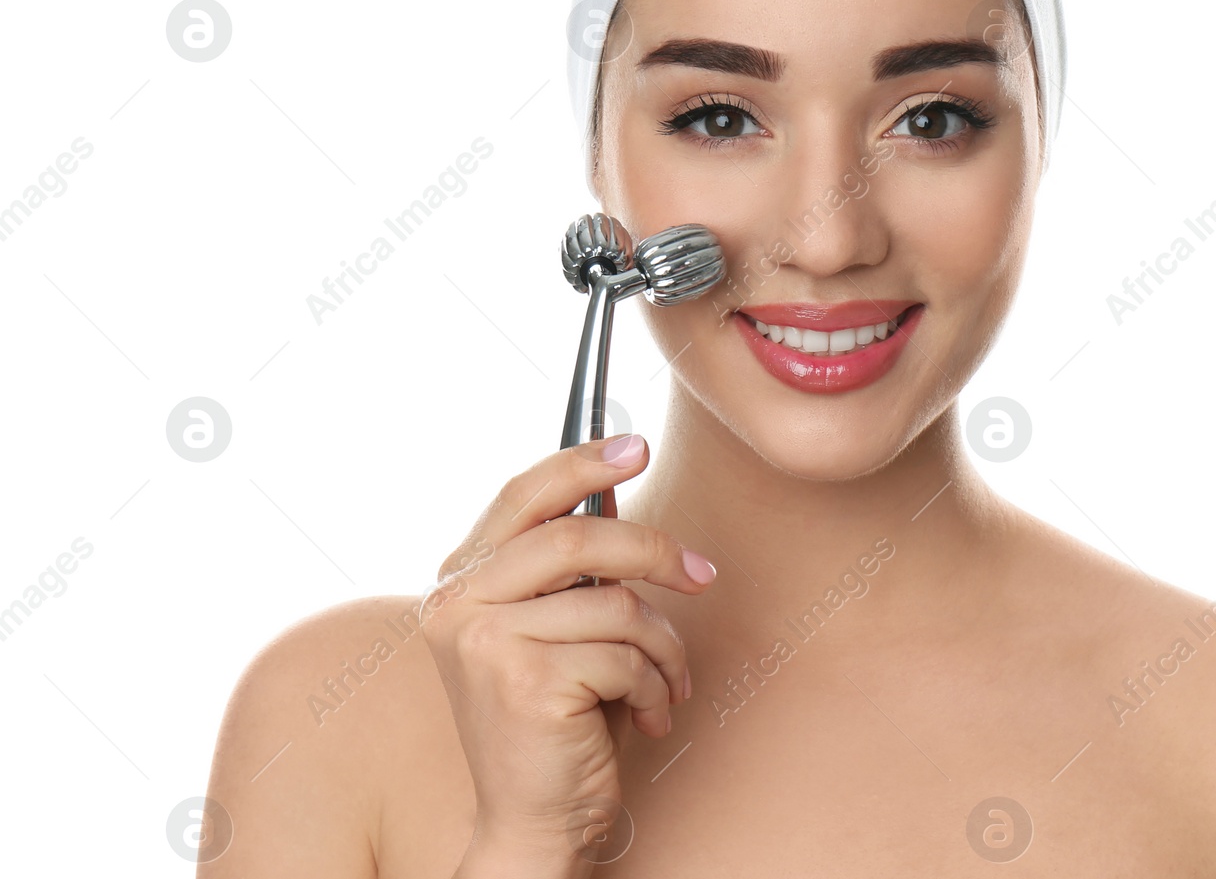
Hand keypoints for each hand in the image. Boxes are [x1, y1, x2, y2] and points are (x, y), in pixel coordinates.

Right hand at [421, 433, 717, 865]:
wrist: (534, 824)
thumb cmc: (556, 720)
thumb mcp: (554, 629)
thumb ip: (567, 568)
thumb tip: (614, 490)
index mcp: (459, 583)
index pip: (520, 496)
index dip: (581, 463)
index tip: (635, 446)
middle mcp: (457, 607)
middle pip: (577, 537)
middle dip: (655, 552)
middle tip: (702, 575)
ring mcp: (485, 644)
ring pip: (614, 604)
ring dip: (663, 646)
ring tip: (666, 680)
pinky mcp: (525, 683)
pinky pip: (624, 654)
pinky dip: (655, 685)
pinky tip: (648, 714)